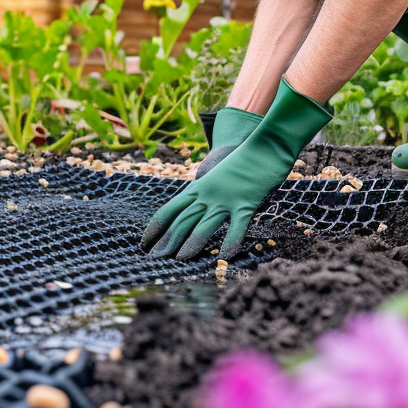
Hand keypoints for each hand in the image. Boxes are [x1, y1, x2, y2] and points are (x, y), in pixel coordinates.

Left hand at [141, 79, 331, 259]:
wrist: (262, 147)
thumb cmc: (240, 162)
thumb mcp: (214, 177)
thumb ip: (203, 194)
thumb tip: (193, 213)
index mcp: (197, 188)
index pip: (170, 210)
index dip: (155, 227)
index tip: (144, 243)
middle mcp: (207, 195)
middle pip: (182, 221)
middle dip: (167, 241)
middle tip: (154, 259)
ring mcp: (226, 200)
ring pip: (204, 226)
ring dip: (191, 244)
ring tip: (180, 260)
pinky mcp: (246, 204)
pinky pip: (237, 227)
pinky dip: (230, 242)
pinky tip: (224, 257)